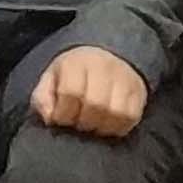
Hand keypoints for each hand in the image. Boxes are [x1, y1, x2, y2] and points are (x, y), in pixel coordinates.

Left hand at [29, 44, 150, 140]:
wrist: (105, 54)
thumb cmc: (74, 73)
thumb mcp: (51, 78)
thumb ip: (43, 98)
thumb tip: (49, 118)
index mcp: (77, 62)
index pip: (71, 91)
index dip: (63, 112)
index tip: (60, 119)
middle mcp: (104, 68)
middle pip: (96, 103)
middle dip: (83, 121)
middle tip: (78, 123)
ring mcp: (124, 79)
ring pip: (116, 112)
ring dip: (101, 126)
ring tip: (92, 124)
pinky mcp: (138, 92)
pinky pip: (131, 117)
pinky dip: (118, 127)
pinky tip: (106, 125)